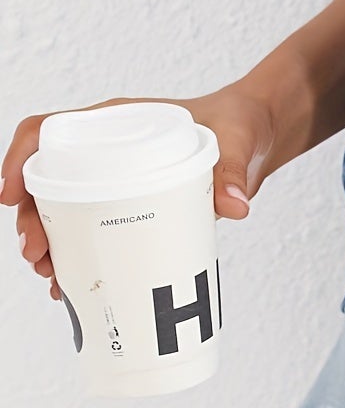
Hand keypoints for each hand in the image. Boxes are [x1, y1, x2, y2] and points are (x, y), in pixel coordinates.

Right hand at [3, 83, 283, 304]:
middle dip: (32, 220)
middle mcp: (106, 149)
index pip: (46, 130)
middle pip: (45, 180)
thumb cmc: (239, 126)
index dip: (19, 160)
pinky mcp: (130, 205)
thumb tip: (234, 207)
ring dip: (48, 243)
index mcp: (116, 121)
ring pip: (60, 209)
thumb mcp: (237, 142)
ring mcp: (115, 179)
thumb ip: (233, 170)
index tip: (9, 195)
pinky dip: (76, 256)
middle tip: (37, 255)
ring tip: (51, 276)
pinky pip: (89, 229)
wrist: (257, 137)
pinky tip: (71, 286)